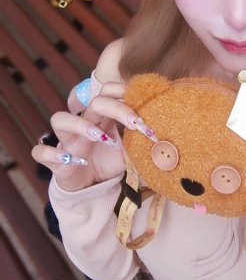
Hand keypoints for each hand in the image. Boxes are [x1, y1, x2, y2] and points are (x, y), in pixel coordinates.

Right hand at [31, 82, 154, 191]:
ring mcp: (67, 140)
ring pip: (60, 119)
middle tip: (137, 124)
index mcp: (104, 118)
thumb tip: (171, 146)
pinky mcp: (54, 160)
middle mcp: (85, 124)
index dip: (126, 93)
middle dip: (116, 109)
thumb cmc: (111, 162)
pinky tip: (72, 160)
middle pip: (94, 102)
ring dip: (80, 125)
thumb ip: (145, 146)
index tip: (148, 105)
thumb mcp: (132, 154)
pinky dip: (52, 153)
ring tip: (101, 137)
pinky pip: (40, 151)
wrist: (91, 187)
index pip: (110, 92)